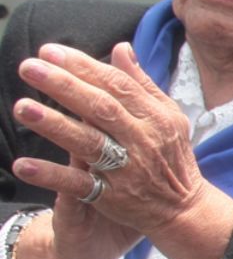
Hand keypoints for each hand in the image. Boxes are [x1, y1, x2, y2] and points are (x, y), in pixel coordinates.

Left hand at [11, 42, 232, 258]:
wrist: (184, 210)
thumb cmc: (172, 157)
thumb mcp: (168, 117)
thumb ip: (142, 84)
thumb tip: (120, 48)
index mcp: (156, 117)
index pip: (117, 85)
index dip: (84, 67)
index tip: (50, 52)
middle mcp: (143, 141)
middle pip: (101, 109)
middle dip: (64, 86)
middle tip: (29, 67)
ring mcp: (127, 170)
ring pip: (89, 144)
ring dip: (55, 125)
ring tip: (22, 108)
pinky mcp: (112, 197)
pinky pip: (79, 184)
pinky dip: (51, 176)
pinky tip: (23, 166)